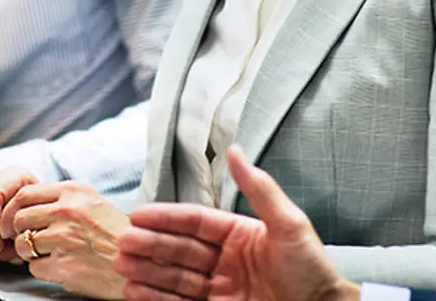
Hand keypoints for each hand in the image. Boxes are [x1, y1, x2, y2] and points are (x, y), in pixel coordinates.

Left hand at [4, 181, 130, 299]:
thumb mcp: (92, 201)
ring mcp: (65, 238)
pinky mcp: (64, 265)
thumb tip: (28, 201)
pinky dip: (42, 269)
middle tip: (23, 238)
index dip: (12, 208)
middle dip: (17, 231)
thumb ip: (62, 198)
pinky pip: (35, 267)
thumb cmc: (116, 234)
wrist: (140, 261)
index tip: (12, 218)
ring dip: (28, 252)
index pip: (25, 193)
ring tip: (45, 253)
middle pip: (19, 218)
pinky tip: (58, 266)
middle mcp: (67, 211)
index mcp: (73, 192)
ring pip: (24, 244)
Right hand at [114, 147, 359, 300]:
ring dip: (147, 271)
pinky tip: (135, 292)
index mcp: (237, 233)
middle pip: (178, 249)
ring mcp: (220, 287)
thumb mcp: (289, 224)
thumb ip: (259, 187)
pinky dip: (156, 298)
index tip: (139, 215)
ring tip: (122, 267)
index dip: (166, 217)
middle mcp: (224, 259)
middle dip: (149, 245)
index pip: (194, 221)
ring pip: (174, 276)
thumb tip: (236, 150)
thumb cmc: (313, 269)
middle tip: (123, 242)